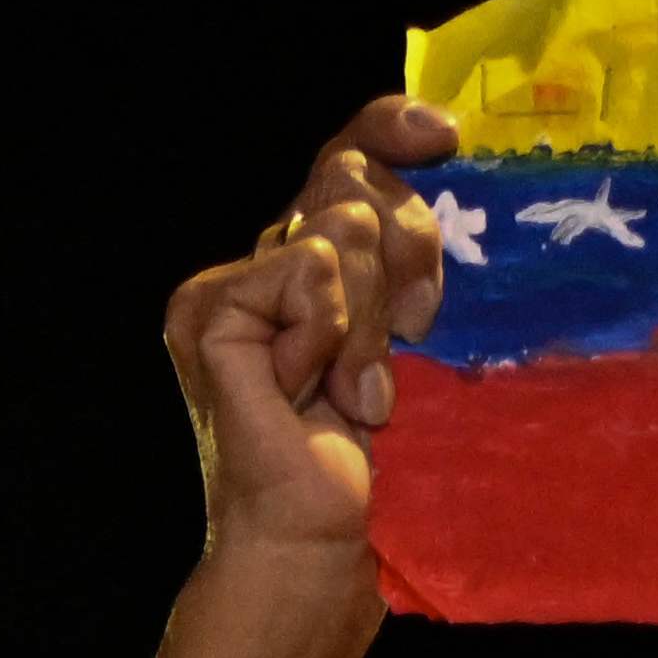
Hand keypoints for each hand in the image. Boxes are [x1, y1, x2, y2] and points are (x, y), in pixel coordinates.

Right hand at [169, 100, 460, 572]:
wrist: (316, 531)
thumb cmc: (374, 452)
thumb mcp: (412, 326)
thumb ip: (407, 244)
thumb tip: (436, 144)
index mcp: (314, 259)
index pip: (349, 150)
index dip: (392, 126)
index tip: (446, 137)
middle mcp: (266, 259)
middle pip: (354, 175)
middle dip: (407, 254)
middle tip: (411, 335)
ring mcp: (230, 284)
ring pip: (341, 225)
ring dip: (371, 321)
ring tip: (355, 393)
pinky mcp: (211, 309)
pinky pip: (308, 269)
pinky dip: (329, 334)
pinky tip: (307, 391)